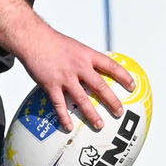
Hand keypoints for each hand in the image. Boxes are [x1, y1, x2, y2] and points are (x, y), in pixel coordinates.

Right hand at [16, 26, 135, 129]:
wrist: (33, 38)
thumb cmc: (54, 42)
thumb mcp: (76, 47)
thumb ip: (86, 60)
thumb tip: (97, 70)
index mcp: (87, 55)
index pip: (111, 66)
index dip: (124, 77)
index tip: (133, 87)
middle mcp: (79, 66)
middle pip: (100, 86)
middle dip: (112, 101)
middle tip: (120, 112)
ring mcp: (65, 77)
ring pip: (82, 99)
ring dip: (92, 114)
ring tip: (100, 125)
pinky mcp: (50, 85)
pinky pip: (59, 104)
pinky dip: (64, 117)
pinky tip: (69, 126)